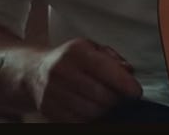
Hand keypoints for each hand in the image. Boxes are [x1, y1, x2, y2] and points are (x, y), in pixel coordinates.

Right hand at [25, 38, 142, 122]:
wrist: (32, 71)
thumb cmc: (68, 59)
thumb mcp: (90, 47)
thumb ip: (112, 57)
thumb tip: (128, 71)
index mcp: (76, 51)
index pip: (105, 68)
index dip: (124, 83)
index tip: (136, 92)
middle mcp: (62, 70)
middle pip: (100, 94)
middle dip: (117, 100)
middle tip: (124, 100)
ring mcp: (52, 91)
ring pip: (90, 111)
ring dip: (105, 111)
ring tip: (109, 105)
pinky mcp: (48, 109)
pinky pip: (77, 121)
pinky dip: (90, 119)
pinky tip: (95, 111)